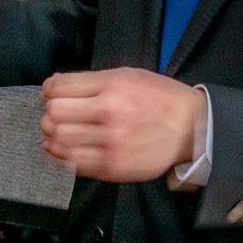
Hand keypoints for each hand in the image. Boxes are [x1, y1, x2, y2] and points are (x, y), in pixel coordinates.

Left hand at [40, 68, 201, 180]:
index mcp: (112, 87)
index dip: (49, 90)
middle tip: (54, 114)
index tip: (51, 93)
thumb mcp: (128, 76)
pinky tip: (62, 148)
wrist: (193, 128)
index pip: (59, 87)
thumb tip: (54, 86)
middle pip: (54, 113)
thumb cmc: (160, 99)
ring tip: (58, 131)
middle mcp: (110, 113)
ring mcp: (111, 142)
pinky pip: (73, 163)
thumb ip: (91, 81)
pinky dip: (61, 155)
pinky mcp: (114, 166)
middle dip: (50, 112)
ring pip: (60, 139)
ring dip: (52, 134)